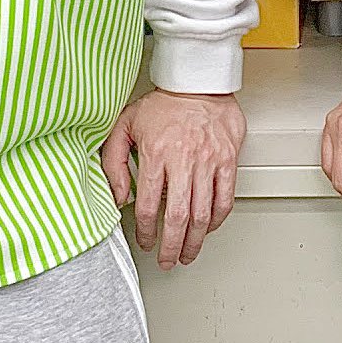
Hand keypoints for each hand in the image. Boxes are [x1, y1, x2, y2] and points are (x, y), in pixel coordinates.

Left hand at [101, 90, 244, 269]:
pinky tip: (208, 228)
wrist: (198, 81)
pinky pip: (225, 198)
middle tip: (167, 261)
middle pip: (178, 217)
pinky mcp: (228, 160)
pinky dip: (217, 219)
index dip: (145, 231)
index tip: (144, 241)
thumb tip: (117, 195)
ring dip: (195, 241)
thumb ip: (113, 161)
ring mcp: (209, 161)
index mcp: (156, 153)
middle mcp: (184, 160)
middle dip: (172, 246)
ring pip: (203, 213)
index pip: (149, 205)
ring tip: (188, 254)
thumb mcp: (124, 125)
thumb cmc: (162, 103)